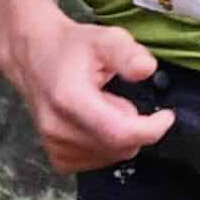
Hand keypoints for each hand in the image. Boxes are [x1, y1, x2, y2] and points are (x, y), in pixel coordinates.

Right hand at [7, 13, 171, 173]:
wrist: (34, 56)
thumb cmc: (71, 47)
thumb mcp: (105, 38)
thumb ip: (128, 53)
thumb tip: (147, 69)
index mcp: (71, 99)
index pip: (121, 134)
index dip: (151, 129)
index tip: (166, 115)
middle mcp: (59, 129)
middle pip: (120, 147)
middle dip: (134, 126)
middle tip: (118, 97)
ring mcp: (55, 146)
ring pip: (112, 156)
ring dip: (120, 136)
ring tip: (103, 107)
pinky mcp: (57, 157)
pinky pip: (99, 161)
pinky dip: (107, 146)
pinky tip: (96, 124)